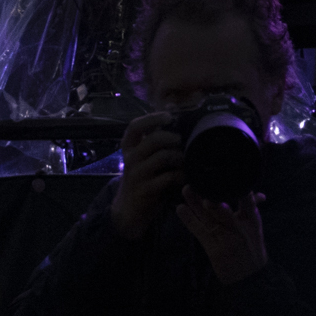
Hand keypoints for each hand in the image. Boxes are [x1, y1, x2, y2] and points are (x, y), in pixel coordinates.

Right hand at [109, 113, 183, 240]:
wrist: (128, 209)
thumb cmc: (141, 176)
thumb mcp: (143, 155)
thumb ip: (154, 134)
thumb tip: (171, 106)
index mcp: (129, 147)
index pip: (135, 126)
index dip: (152, 118)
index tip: (169, 116)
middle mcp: (130, 159)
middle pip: (153, 140)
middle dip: (173, 138)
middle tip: (182, 141)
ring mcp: (137, 175)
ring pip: (162, 157)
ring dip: (180, 156)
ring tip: (186, 159)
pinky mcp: (146, 190)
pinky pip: (168, 177)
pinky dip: (180, 175)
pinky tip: (185, 176)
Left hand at [176, 186, 268, 283]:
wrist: (248, 277)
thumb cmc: (252, 246)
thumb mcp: (255, 225)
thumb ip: (250, 206)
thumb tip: (253, 190)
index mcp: (252, 221)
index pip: (247, 202)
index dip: (239, 192)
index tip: (226, 178)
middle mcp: (238, 231)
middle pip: (224, 213)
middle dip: (211, 200)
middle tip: (201, 185)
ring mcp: (224, 240)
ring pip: (208, 220)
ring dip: (196, 205)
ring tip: (187, 190)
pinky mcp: (212, 249)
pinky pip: (199, 232)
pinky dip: (189, 220)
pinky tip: (180, 209)